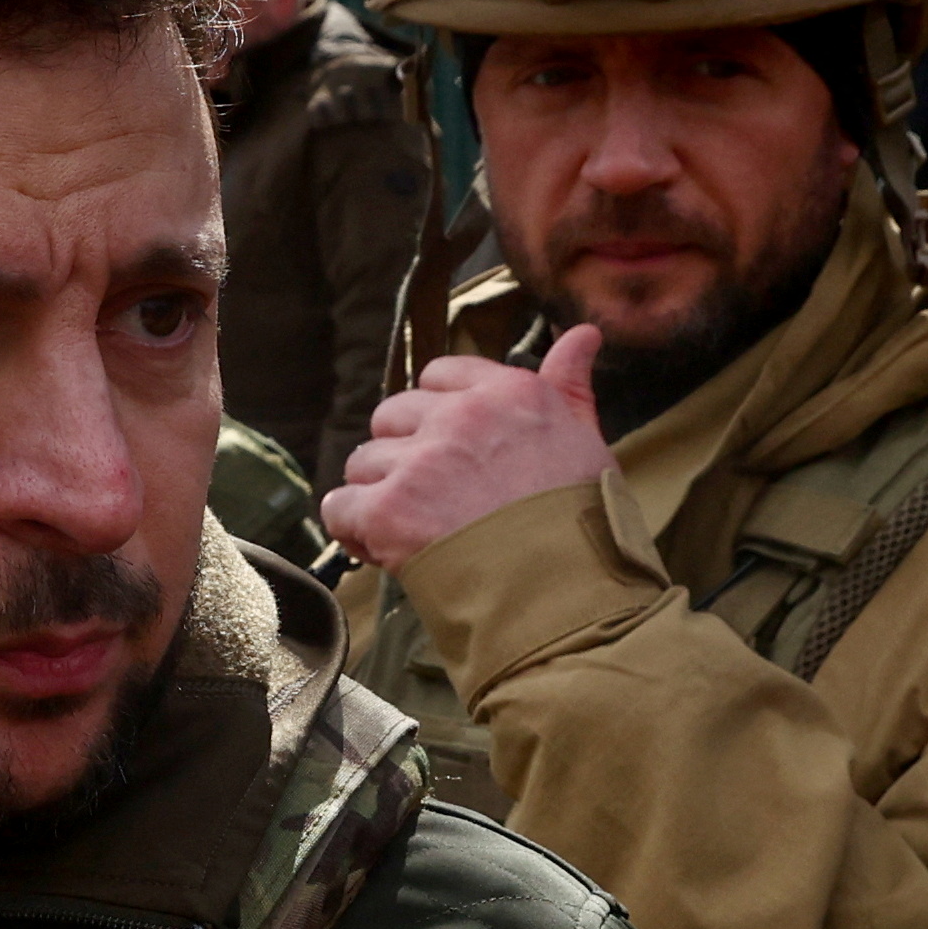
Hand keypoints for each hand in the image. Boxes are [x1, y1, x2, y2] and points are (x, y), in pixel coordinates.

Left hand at [319, 323, 616, 565]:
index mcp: (508, 393)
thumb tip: (584, 332)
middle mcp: (461, 416)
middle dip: (402, 456)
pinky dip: (354, 532)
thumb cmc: (581, 525)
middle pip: (392, 416)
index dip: (436, 418)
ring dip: (380, 497)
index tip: (452, 456)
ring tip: (416, 533)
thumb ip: (569, 384)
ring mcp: (421, 461)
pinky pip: (340, 507)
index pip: (439, 376)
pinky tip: (386, 550)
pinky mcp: (389, 509)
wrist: (567, 595)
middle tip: (433, 501)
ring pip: (363, 463)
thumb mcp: (586, 442)